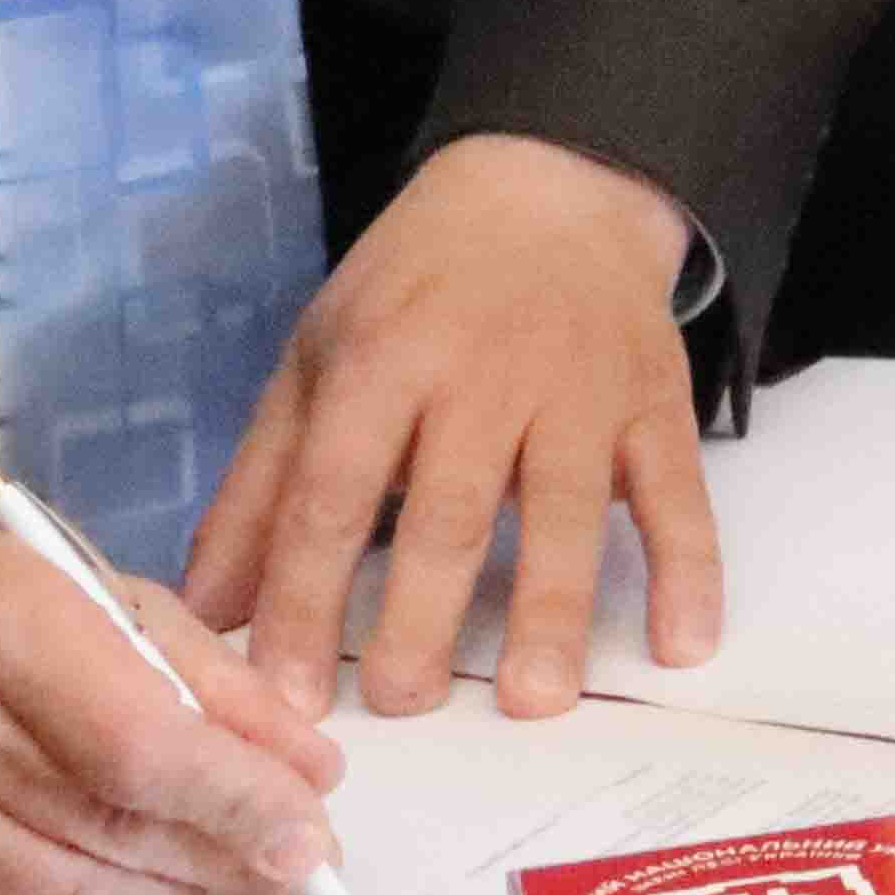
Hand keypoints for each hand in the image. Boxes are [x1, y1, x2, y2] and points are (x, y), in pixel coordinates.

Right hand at [0, 529, 345, 894]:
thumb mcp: (84, 590)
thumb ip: (204, 673)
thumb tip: (306, 767)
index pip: (137, 743)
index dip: (235, 798)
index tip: (309, 830)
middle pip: (116, 831)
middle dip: (228, 858)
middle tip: (295, 865)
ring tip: (226, 877)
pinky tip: (126, 882)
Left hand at [184, 134, 720, 721]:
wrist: (551, 188)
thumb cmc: (416, 290)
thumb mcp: (318, 358)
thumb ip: (261, 487)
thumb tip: (206, 610)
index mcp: (383, 359)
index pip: (333, 494)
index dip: (306, 599)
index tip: (286, 697)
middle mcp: (482, 372)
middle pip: (448, 510)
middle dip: (421, 617)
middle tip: (401, 706)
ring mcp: (579, 388)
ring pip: (563, 507)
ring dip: (550, 610)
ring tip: (530, 702)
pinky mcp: (656, 401)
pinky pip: (676, 490)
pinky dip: (688, 568)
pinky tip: (684, 645)